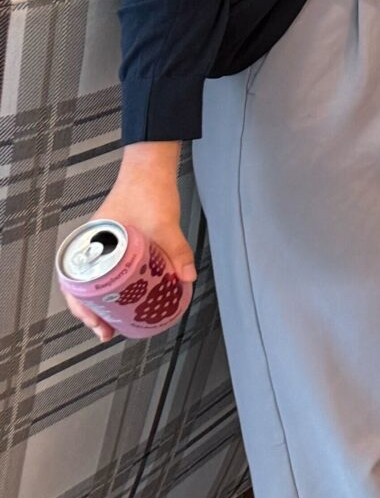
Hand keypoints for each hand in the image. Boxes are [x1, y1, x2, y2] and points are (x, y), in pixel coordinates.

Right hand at [65, 144, 194, 341]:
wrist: (151, 165)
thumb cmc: (147, 189)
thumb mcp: (163, 223)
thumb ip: (176, 250)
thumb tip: (186, 278)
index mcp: (92, 244)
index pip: (75, 286)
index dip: (82, 310)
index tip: (97, 326)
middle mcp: (95, 246)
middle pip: (85, 289)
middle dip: (93, 313)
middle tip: (107, 332)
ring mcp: (107, 244)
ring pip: (100, 281)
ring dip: (106, 302)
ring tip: (118, 321)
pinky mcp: (121, 241)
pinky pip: (114, 270)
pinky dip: (119, 285)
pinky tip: (132, 296)